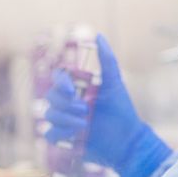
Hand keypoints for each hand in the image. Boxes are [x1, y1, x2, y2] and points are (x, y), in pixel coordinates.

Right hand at [44, 34, 171, 176]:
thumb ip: (107, 60)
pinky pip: (50, 134)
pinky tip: (75, 135)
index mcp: (78, 88)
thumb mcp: (115, 83)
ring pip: (49, 115)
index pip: (58, 79)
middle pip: (51, 97)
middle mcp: (69, 103)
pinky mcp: (64, 139)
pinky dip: (60, 134)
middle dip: (65, 103)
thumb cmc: (122, 110)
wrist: (128, 140)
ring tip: (84, 123)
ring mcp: (65, 121)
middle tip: (84, 108)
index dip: (60, 82)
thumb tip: (98, 35)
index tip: (71, 89)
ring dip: (65, 119)